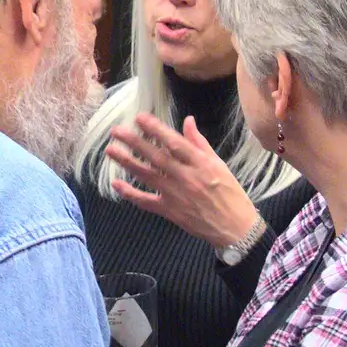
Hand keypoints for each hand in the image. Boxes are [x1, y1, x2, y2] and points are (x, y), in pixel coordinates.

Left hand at [106, 114, 260, 248]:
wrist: (235, 228)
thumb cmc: (229, 193)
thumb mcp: (219, 164)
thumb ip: (199, 143)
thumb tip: (187, 120)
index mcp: (201, 164)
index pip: (175, 142)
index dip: (156, 129)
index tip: (139, 118)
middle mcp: (187, 177)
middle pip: (157, 157)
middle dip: (135, 142)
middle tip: (116, 131)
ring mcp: (176, 195)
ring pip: (147, 176)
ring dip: (127, 162)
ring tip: (111, 150)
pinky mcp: (170, 211)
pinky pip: (146, 202)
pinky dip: (130, 194)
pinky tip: (116, 184)